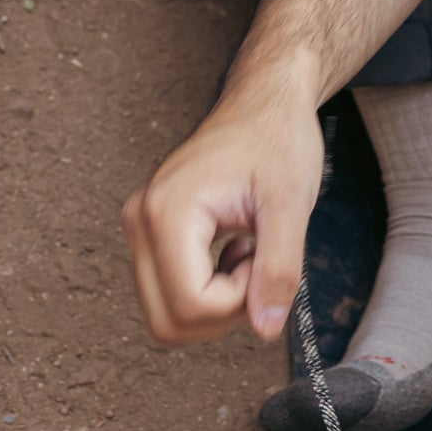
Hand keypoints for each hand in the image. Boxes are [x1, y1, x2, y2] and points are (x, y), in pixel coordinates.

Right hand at [122, 83, 322, 347]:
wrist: (266, 101)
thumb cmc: (278, 139)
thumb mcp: (291, 204)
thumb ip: (280, 269)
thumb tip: (265, 329)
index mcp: (167, 212)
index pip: (190, 305)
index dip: (238, 303)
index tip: (265, 257)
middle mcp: (140, 221)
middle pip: (169, 322)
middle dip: (224, 313)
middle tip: (259, 264)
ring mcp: (141, 228)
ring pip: (168, 315)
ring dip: (218, 304)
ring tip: (248, 254)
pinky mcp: (151, 233)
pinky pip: (171, 294)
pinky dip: (210, 291)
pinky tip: (235, 251)